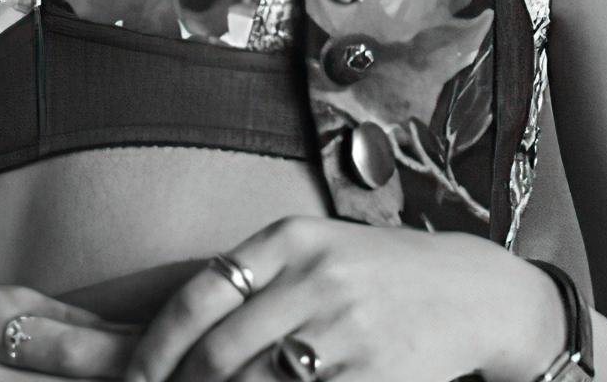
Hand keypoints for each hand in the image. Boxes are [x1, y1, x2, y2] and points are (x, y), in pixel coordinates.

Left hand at [120, 218, 565, 381]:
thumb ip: (250, 280)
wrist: (471, 290)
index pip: (199, 296)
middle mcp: (317, 278)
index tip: (135, 377)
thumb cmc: (372, 273)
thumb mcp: (313, 250)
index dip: (156, 347)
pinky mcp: (374, 374)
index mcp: (290, 239)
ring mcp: (349, 329)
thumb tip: (170, 335)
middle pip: (219, 351)